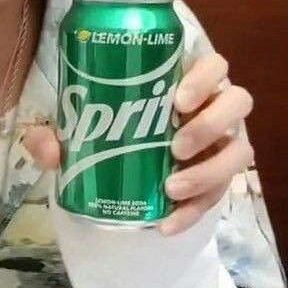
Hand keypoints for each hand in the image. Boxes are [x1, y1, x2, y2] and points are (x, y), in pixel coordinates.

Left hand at [22, 53, 254, 236]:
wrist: (116, 161)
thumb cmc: (104, 125)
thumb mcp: (75, 124)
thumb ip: (53, 132)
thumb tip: (48, 148)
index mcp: (182, 80)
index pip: (213, 64)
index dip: (204, 77)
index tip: (176, 100)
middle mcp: (211, 106)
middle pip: (236, 103)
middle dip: (209, 125)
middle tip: (174, 146)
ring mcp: (220, 141)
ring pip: (240, 150)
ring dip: (210, 170)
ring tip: (171, 186)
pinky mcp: (217, 176)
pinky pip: (221, 193)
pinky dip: (195, 210)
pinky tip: (167, 223)